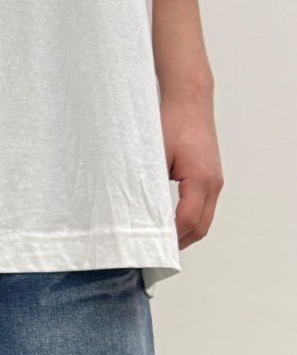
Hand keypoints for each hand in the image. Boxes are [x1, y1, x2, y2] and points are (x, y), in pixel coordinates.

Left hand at [162, 87, 222, 247]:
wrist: (189, 100)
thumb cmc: (171, 122)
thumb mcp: (153, 155)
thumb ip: (149, 186)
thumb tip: (138, 213)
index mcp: (200, 180)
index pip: (186, 221)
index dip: (170, 239)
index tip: (151, 249)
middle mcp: (213, 183)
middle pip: (200, 227)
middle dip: (179, 243)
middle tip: (155, 253)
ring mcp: (215, 181)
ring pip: (204, 219)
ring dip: (185, 232)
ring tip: (161, 242)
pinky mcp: (211, 177)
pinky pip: (204, 206)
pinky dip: (189, 219)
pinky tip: (170, 223)